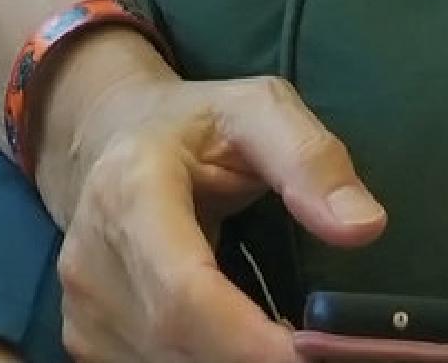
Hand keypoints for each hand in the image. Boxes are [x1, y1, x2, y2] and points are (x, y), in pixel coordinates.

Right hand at [39, 45, 387, 362]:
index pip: (185, 290)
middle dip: (258, 359)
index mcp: (131, 190)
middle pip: (178, 345)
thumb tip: (365, 228)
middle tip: (327, 350)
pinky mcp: (86, 345)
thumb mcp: (259, 110)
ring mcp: (83, 312)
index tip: (316, 353)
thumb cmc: (195, 126)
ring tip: (297, 345)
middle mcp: (93, 261)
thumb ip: (310, 160)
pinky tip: (250, 350)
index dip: (247, 339)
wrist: (107, 140)